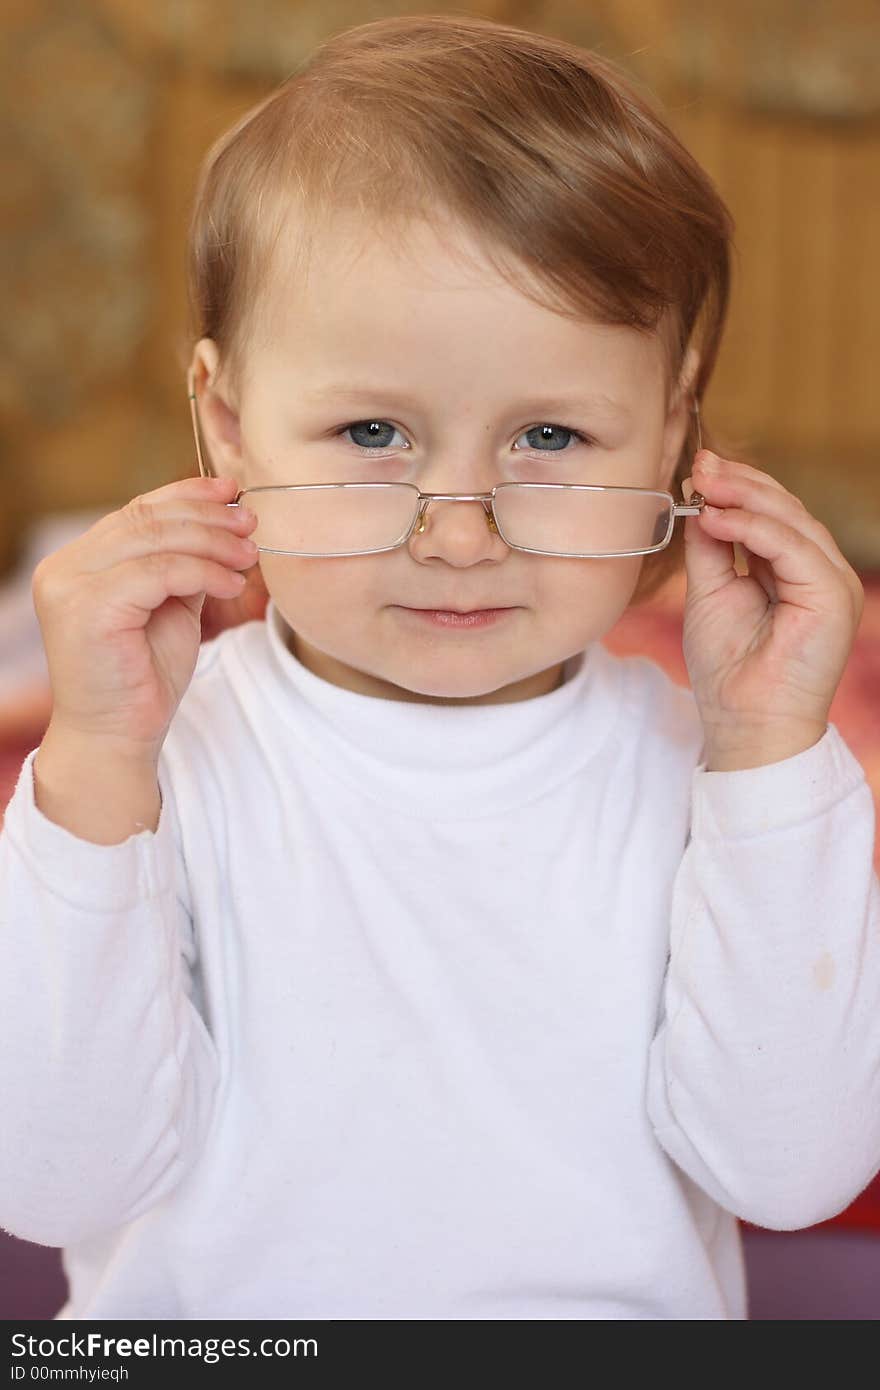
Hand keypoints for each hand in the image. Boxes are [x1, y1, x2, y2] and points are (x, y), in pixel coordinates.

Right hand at [30, 475, 258, 760]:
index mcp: (78, 563)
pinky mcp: (87, 608)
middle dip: (206, 516)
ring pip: (154, 539)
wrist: (117, 739)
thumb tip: (225, 521)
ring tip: (250, 556)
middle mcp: (64, 568)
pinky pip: (159, 572)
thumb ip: (184, 565)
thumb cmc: (144, 679)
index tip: (231, 492)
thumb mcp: (170, 608)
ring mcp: (69, 586)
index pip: (134, 512)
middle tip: (251, 524)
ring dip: (212, 543)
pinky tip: (232, 584)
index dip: (186, 495)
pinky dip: (203, 572)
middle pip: (144, 518)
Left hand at [681, 449, 864, 770]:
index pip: (772, 514)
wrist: (744, 722)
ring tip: (703, 486)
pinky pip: (793, 547)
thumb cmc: (729, 669)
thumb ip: (711, 547)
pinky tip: (717, 520)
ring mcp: (831, 582)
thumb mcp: (710, 592)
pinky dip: (753, 528)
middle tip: (700, 465)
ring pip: (792, 520)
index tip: (698, 469)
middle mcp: (819, 571)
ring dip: (744, 498)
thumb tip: (701, 501)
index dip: (737, 488)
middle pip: (786, 508)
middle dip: (740, 482)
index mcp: (794, 570)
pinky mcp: (833, 596)